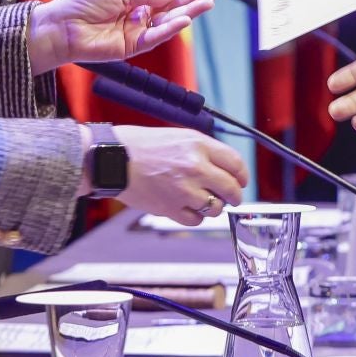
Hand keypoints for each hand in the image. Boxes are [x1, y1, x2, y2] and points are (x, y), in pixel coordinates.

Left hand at [29, 0, 216, 73]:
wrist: (62, 27)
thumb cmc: (83, 4)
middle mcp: (136, 13)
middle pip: (170, 6)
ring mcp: (136, 31)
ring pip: (168, 22)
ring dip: (188, 13)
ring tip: (206, 4)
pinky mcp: (132, 47)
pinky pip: (156, 37)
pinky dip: (170, 30)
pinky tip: (185, 20)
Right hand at [112, 125, 248, 224]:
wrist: (113, 159)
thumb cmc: (141, 145)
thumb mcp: (179, 136)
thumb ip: (204, 151)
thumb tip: (225, 168)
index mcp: (199, 145)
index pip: (236, 164)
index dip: (242, 176)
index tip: (241, 181)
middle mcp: (195, 167)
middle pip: (232, 189)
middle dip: (234, 195)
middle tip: (231, 197)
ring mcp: (184, 190)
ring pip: (216, 208)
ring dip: (213, 207)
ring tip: (202, 200)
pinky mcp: (170, 208)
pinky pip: (196, 220)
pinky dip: (195, 217)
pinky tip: (187, 207)